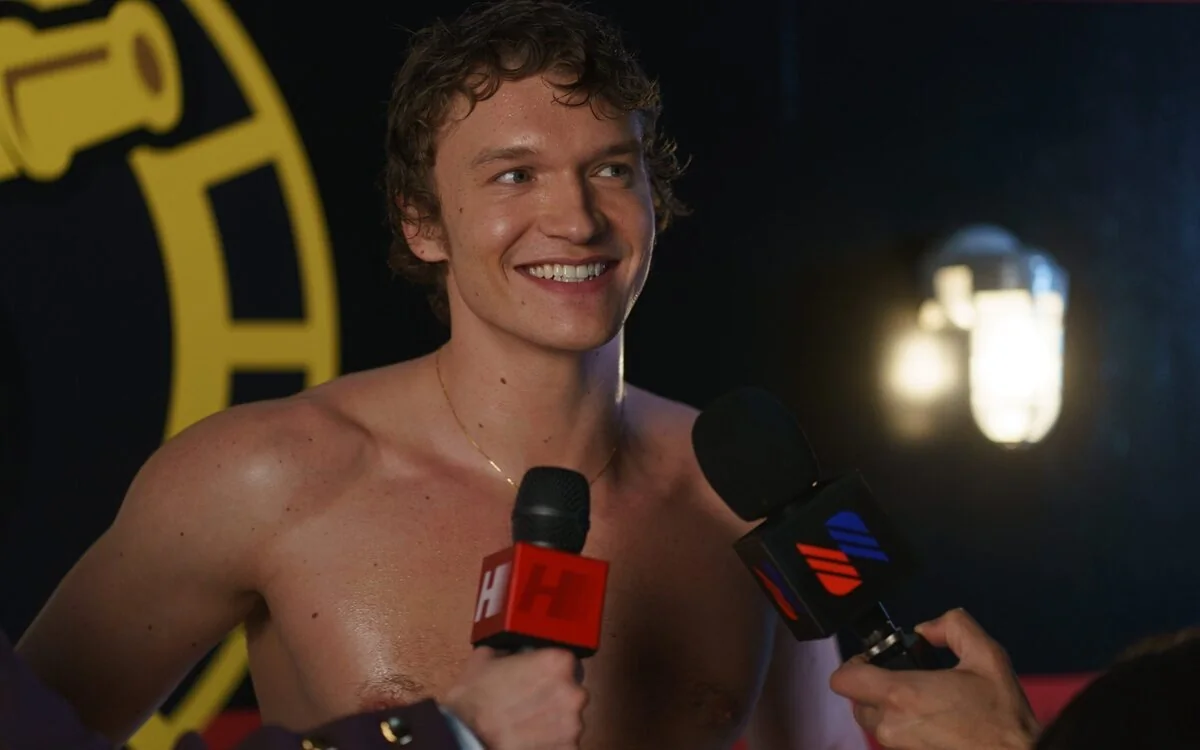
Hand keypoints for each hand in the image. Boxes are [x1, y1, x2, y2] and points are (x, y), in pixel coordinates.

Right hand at [443, 646, 587, 749]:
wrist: (467, 740)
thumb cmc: (475, 703)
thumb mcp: (484, 658)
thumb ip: (507, 650)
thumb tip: (509, 652)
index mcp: (556, 663)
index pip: (564, 662)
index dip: (548, 670)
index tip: (537, 677)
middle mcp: (572, 693)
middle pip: (571, 691)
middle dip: (554, 696)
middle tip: (528, 703)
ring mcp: (573, 724)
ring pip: (568, 719)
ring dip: (553, 721)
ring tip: (526, 725)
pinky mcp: (568, 749)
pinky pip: (564, 742)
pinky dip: (551, 742)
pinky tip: (530, 740)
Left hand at [829, 608, 1039, 749]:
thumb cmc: (1002, 716)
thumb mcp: (986, 655)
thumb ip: (953, 626)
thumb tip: (927, 628)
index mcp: (902, 695)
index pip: (843, 679)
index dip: (854, 664)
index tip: (874, 660)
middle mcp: (892, 724)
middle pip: (857, 701)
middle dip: (875, 686)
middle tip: (905, 677)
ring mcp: (899, 747)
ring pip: (874, 722)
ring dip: (889, 708)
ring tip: (923, 699)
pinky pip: (893, 738)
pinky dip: (904, 726)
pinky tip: (934, 719)